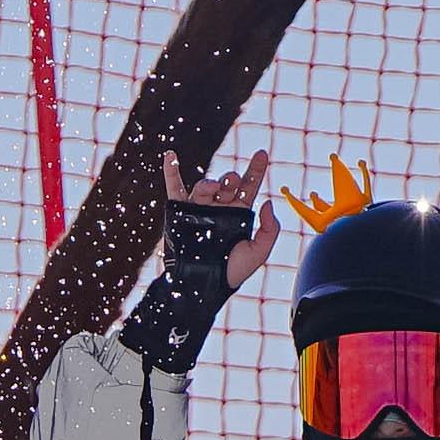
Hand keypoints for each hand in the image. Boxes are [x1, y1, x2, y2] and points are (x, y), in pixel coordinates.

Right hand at [115, 145, 275, 371]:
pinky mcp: (180, 212)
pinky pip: (174, 188)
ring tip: (215, 189)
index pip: (249, 186)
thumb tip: (268, 202)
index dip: (256, 169)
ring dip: (210, 183)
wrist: (203, 286)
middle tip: (233, 181)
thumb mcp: (259, 252)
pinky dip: (170, 171)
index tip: (262, 153)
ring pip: (204, 186)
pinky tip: (170, 155)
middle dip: (232, 179)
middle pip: (227, 184)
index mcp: (238, 213)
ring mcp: (199, 208)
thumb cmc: (232, 271)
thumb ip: (270, 229)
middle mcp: (219, 208)